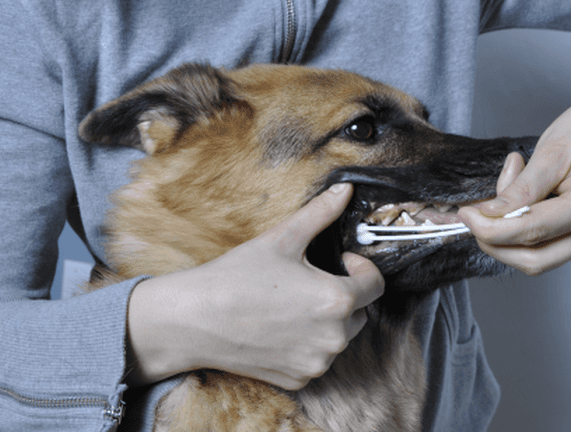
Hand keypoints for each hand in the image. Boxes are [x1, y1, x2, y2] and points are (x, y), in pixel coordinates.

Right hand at [125, 183, 384, 389]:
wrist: (195, 319)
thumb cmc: (237, 276)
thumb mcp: (283, 238)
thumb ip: (321, 213)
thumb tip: (346, 190)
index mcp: (337, 300)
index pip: (376, 284)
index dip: (361, 267)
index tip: (340, 260)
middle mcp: (334, 337)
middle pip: (360, 312)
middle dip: (344, 294)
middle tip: (310, 280)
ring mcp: (316, 363)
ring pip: (339, 336)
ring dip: (327, 320)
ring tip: (292, 303)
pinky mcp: (299, 379)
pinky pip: (317, 358)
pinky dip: (307, 344)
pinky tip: (280, 327)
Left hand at [459, 67, 570, 275]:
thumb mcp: (551, 150)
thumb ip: (521, 188)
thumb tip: (490, 215)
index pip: (534, 232)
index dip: (492, 229)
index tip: (466, 215)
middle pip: (535, 260)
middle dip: (495, 243)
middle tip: (472, 216)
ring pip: (538, 259)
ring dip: (507, 237)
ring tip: (503, 196)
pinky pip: (545, 247)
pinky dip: (521, 232)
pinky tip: (519, 203)